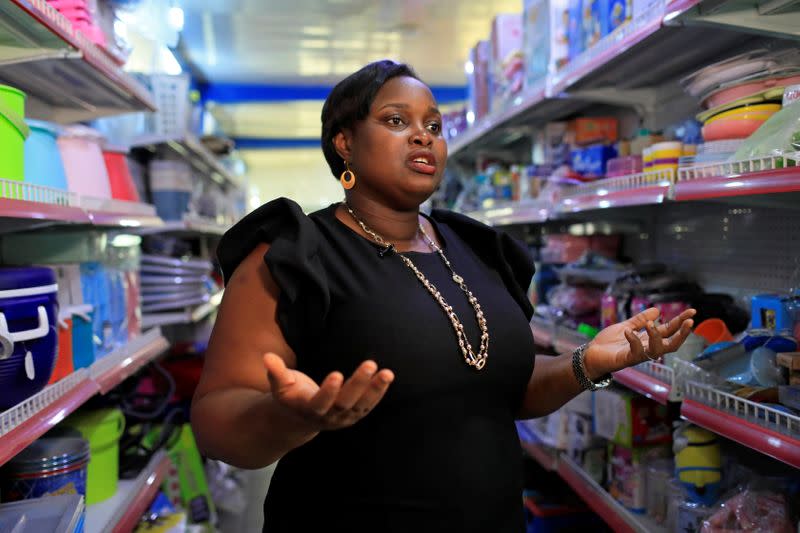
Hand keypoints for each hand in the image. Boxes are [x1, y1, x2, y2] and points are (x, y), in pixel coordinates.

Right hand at [263, 353, 394, 430]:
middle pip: (346, 402)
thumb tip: (267, 356)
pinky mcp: (354, 414)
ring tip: (387, 373)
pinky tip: (387, 377)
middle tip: (370, 364)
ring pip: (362, 406)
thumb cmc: (290, 396)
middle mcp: (329, 417)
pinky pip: (369, 405)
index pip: (321, 403)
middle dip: (358, 384)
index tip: (336, 374)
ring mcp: (344, 417)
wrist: (300, 419)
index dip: (328, 391)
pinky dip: (379, 392)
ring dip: (376, 390)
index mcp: (309, 410)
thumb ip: (276, 373)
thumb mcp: (280, 386)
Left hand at [583, 307, 695, 379]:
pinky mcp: (625, 360)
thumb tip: (657, 310)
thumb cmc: (607, 343)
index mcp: (647, 340)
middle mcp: (646, 349)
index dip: (680, 322)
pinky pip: (635, 352)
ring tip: (650, 324)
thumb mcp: (625, 326)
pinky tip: (628, 331)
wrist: (590, 355)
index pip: (669, 331)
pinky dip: (634, 340)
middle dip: (681, 333)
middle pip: (671, 344)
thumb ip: (639, 320)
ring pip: (656, 351)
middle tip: (689, 321)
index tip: (692, 312)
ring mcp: (637, 356)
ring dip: (656, 336)